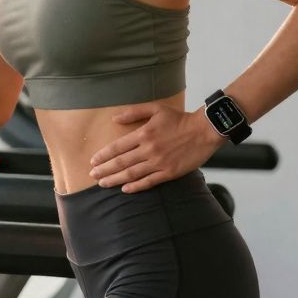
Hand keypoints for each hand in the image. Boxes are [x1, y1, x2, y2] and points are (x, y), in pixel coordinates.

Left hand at [88, 104, 226, 192]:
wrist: (205, 130)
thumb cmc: (179, 118)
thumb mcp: (156, 108)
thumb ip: (134, 112)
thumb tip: (114, 118)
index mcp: (143, 134)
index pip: (117, 147)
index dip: (103, 155)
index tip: (93, 161)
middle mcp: (149, 149)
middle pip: (121, 162)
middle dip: (104, 170)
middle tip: (92, 176)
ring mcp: (159, 162)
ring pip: (132, 174)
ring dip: (115, 179)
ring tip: (103, 184)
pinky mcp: (170, 172)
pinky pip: (149, 182)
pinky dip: (136, 186)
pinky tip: (125, 189)